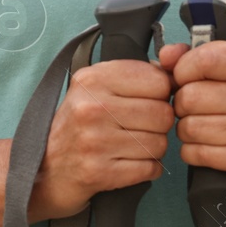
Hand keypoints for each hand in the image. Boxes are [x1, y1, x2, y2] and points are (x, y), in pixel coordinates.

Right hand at [32, 57, 175, 220]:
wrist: (46, 168)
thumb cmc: (79, 124)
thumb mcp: (98, 86)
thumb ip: (139, 70)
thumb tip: (179, 55)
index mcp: (93, 79)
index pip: (158, 80)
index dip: (161, 93)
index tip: (148, 100)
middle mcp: (91, 106)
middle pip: (163, 114)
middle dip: (158, 124)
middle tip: (139, 127)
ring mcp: (94, 141)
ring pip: (160, 143)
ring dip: (153, 148)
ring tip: (131, 145)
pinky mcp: (100, 172)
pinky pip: (151, 168)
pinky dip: (147, 169)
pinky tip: (129, 163)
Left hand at [157, 41, 225, 219]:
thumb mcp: (224, 75)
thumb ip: (191, 56)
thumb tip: (166, 55)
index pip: (206, 59)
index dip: (183, 70)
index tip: (184, 79)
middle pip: (191, 96)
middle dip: (181, 105)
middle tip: (194, 110)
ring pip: (189, 127)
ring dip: (185, 131)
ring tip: (201, 129)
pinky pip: (196, 152)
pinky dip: (191, 152)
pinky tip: (206, 148)